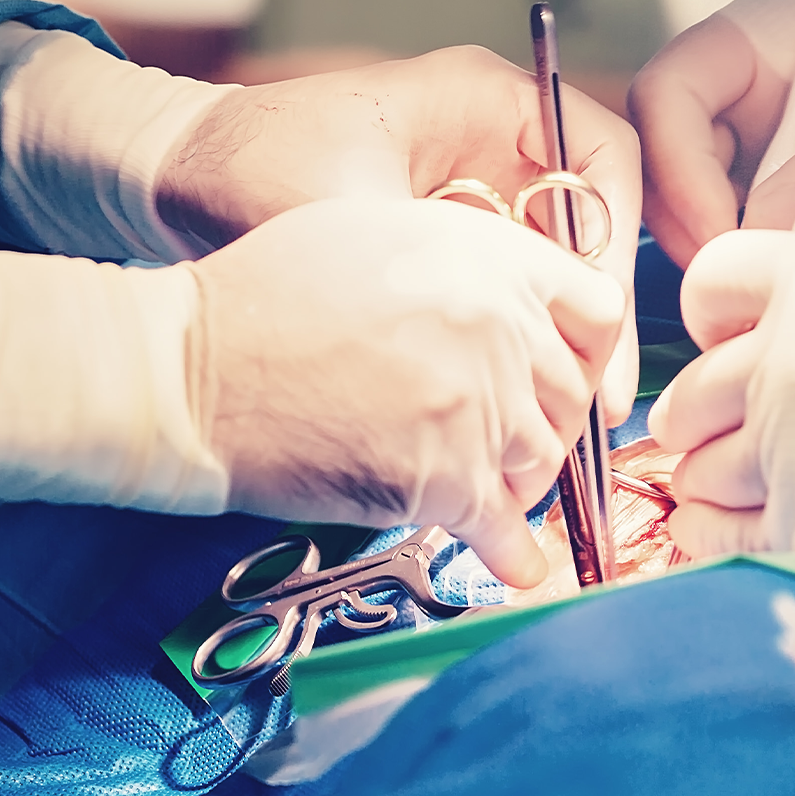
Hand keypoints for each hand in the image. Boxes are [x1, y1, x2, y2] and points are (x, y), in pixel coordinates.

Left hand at [158, 45, 642, 421]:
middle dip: (599, 307)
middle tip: (602, 398)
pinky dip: (522, 342)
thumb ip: (431, 258)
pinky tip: (518, 400)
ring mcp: (477, 191)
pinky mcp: (453, 239)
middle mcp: (495, 142)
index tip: (607, 310)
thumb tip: (505, 332)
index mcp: (484, 100)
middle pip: (589, 219)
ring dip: (565, 334)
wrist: (178, 178)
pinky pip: (513, 288)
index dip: (621, 231)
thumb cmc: (253, 162)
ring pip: (556, 264)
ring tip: (570, 417)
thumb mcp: (349, 206)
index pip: (601, 151)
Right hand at [192, 195, 626, 587]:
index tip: (574, 373)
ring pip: (544, 460)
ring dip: (524, 482)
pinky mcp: (445, 477)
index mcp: (489, 257)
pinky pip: (506, 528)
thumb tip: (501, 304)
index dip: (591, 348)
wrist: (198, 367)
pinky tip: (517, 563)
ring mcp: (478, 402)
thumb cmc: (267, 294)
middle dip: (551, 422)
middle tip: (520, 439)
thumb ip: (462, 263)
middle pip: (573, 394)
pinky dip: (515, 553)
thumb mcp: (379, 232)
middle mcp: (498, 324)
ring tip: (491, 489)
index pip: (597, 308)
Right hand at [629, 0, 794, 266]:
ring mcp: (746, 139)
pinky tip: (771, 284)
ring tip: (760, 284)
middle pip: (660, 152)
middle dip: (685, 217)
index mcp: (759, 37)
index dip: (677, 166)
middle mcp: (737, 85)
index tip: (721, 233)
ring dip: (706, 246)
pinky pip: (718, 227)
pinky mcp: (760, 188)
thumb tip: (762, 227)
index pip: (669, 92)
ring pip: (680, 198)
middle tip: (731, 276)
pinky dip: (733, 260)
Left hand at [649, 230, 794, 625]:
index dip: (709, 309)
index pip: (710, 277)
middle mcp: (785, 360)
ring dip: (705, 477)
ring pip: (696, 467)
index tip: (722, 335)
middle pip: (690, 389)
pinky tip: (712, 529)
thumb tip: (786, 332)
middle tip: (711, 427)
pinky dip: (707, 533)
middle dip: (696, 411)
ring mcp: (786, 450)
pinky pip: (717, 535)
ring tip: (725, 483)